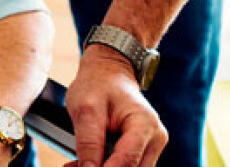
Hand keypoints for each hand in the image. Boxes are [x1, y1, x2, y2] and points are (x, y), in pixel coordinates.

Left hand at [65, 45, 167, 166]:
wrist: (109, 71)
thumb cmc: (98, 84)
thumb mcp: (85, 109)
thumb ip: (88, 141)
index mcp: (144, 124)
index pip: (128, 161)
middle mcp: (155, 137)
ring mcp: (152, 144)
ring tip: (74, 165)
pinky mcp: (144, 149)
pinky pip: (128, 166)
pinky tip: (85, 164)